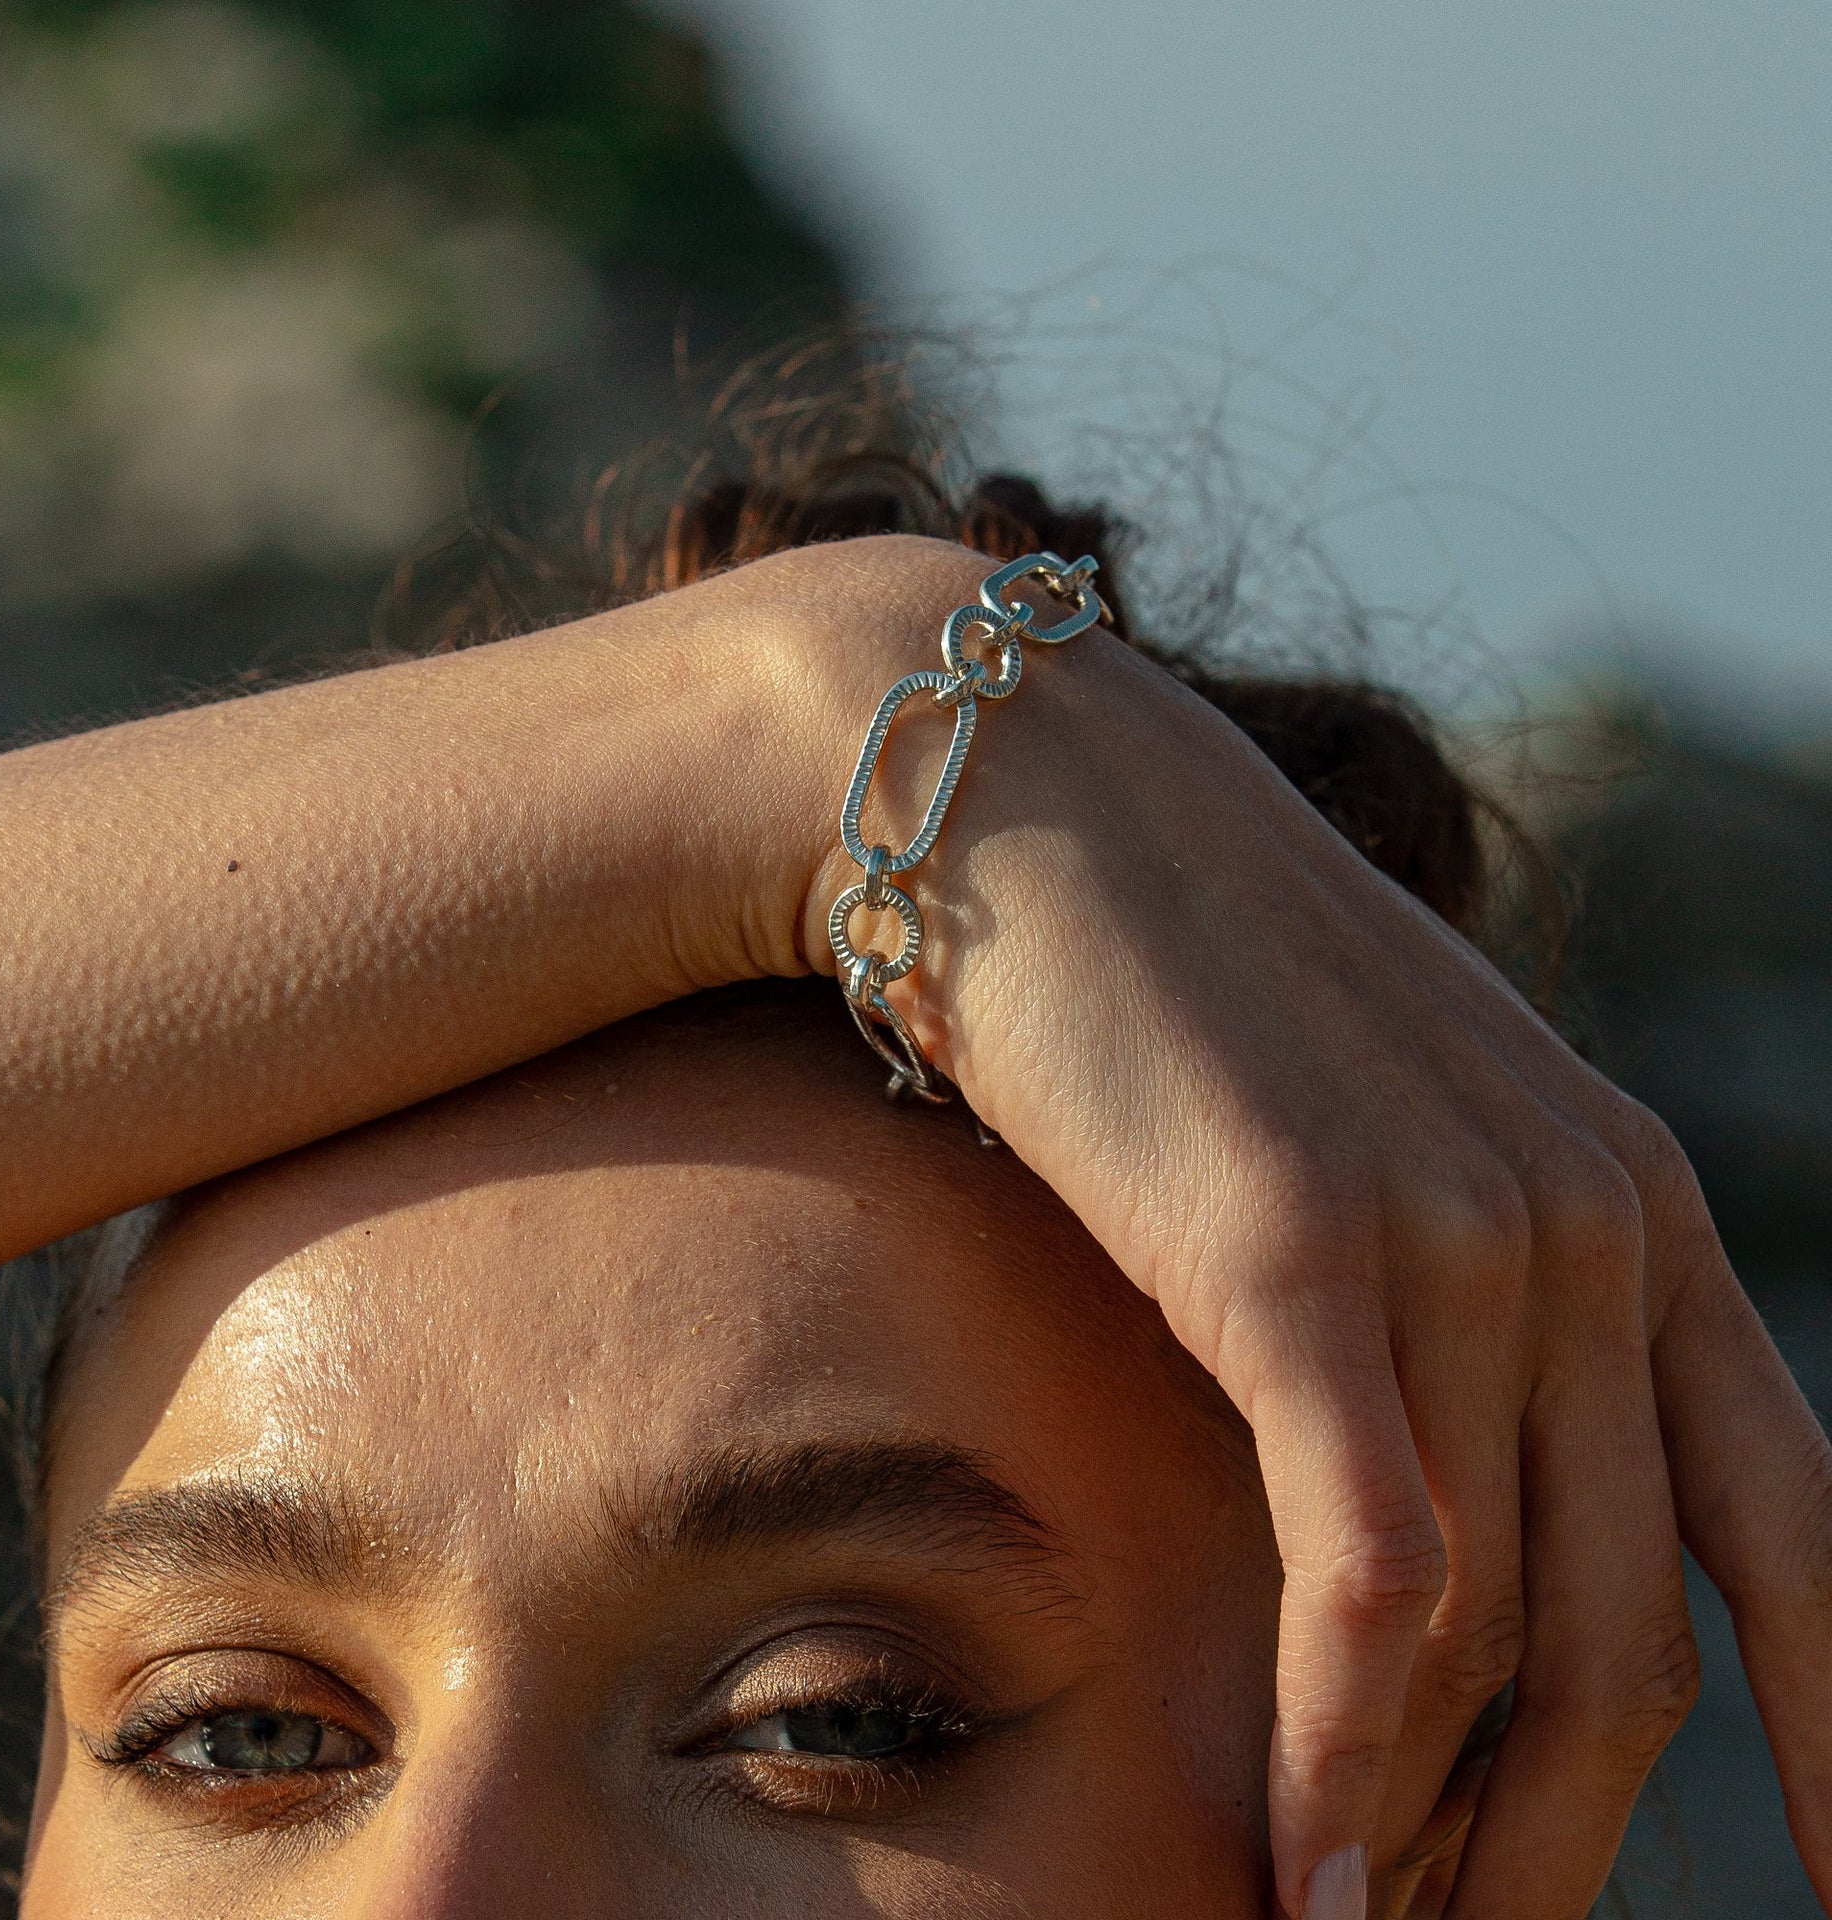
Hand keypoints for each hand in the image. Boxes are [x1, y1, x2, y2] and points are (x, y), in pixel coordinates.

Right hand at [791, 537, 1831, 1916]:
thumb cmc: (1165, 976)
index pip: (1798, 1535)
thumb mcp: (1357, 1135)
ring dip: (1428, 1829)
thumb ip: (1442, 1296)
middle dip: (1556, 1845)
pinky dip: (1346, 1753)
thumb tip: (1426, 1523)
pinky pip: (1374, 1576)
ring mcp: (1453, 1226)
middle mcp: (1585, 1216)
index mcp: (1628, 1198)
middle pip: (1631, 1633)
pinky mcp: (1297, 1247)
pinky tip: (1294, 1866)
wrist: (1009, 796)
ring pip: (1498, 1634)